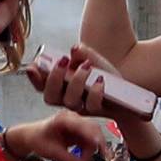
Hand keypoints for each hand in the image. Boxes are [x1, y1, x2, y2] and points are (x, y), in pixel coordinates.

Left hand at [11, 88, 107, 160]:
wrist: (31, 136)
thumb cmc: (38, 141)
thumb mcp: (52, 152)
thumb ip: (69, 159)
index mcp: (64, 119)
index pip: (84, 126)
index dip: (94, 137)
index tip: (100, 149)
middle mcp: (74, 118)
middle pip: (93, 130)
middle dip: (96, 147)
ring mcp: (78, 123)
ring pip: (94, 136)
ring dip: (91, 152)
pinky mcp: (80, 130)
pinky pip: (90, 141)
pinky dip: (88, 152)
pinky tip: (82, 160)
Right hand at [42, 42, 157, 143]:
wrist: (126, 93)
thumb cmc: (103, 75)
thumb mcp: (93, 60)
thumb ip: (82, 54)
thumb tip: (74, 49)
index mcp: (61, 86)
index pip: (41, 85)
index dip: (34, 78)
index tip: (33, 66)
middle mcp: (67, 98)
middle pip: (50, 97)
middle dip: (53, 78)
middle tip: (63, 61)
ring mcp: (81, 106)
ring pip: (69, 101)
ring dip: (76, 82)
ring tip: (87, 67)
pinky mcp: (96, 111)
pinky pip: (91, 105)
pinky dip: (95, 92)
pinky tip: (101, 80)